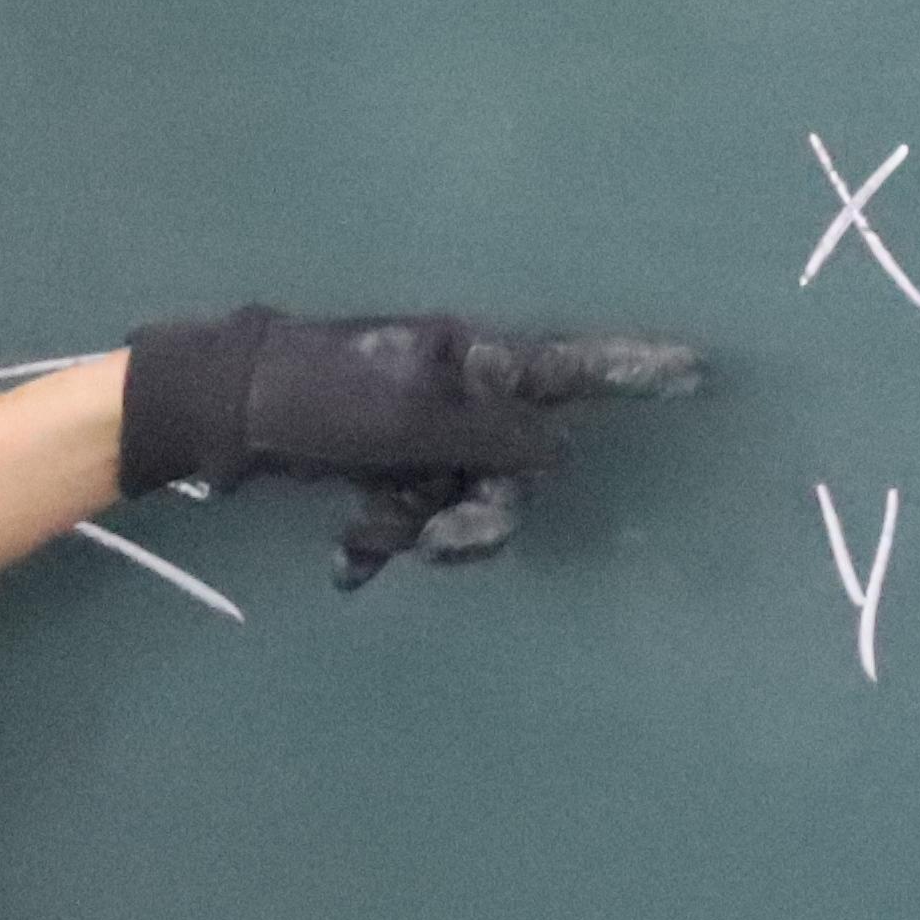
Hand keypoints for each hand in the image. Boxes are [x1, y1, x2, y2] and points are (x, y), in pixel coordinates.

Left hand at [114, 310, 704, 587]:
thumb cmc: (318, 399)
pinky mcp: (380, 462)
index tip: (699, 370)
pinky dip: (385, 538)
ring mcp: (418, 429)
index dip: (633, 372)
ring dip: (422, 530)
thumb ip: (492, 433)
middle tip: (438, 539)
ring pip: (463, 498)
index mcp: (468, 360)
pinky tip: (350, 560)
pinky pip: (412, 512)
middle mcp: (453, 391)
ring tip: (372, 537)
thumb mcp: (410, 419)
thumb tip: (558, 448)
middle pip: (515, 463)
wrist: (220, 411)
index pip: (568, 368)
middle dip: (480, 514)